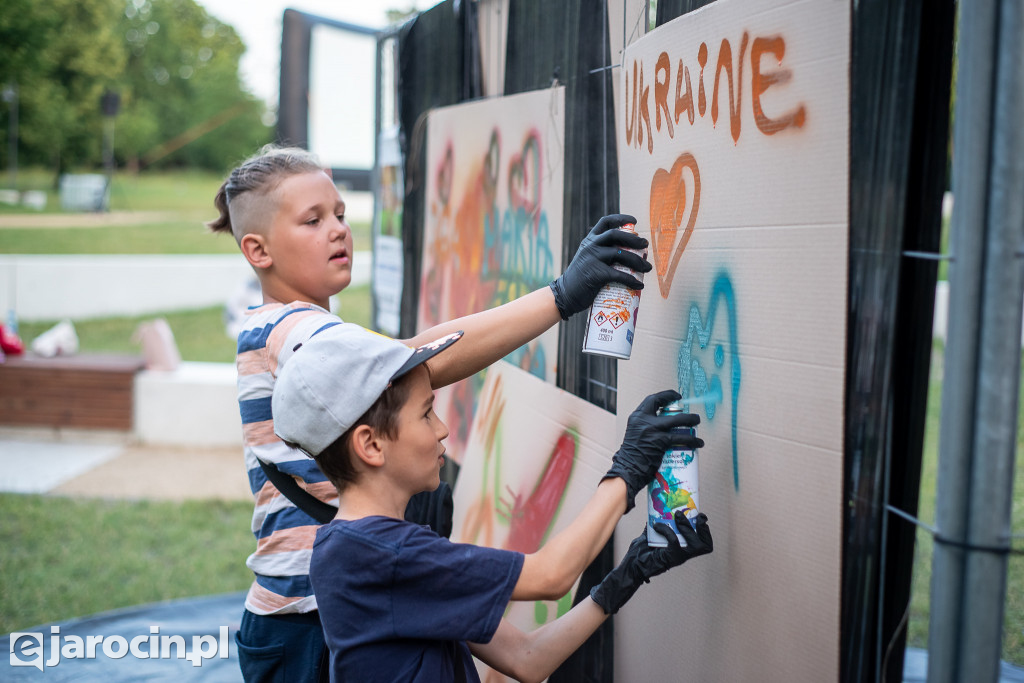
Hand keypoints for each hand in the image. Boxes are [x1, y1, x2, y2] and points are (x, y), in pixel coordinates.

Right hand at [548, 214, 651, 318]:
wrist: (565, 294)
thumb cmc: (581, 279)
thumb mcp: (588, 259)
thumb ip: (602, 253)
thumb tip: (628, 255)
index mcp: (589, 240)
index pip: (605, 222)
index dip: (621, 218)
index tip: (634, 221)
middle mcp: (591, 246)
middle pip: (616, 234)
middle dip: (634, 239)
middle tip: (645, 245)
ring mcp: (593, 258)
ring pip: (620, 254)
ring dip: (637, 261)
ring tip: (647, 267)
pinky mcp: (597, 274)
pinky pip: (619, 275)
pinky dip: (632, 280)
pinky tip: (639, 284)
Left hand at [590, 511, 712, 614]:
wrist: (630, 567)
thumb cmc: (639, 555)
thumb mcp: (648, 537)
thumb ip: (654, 528)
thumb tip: (654, 515)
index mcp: (682, 549)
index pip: (703, 543)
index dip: (705, 531)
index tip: (701, 516)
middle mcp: (683, 555)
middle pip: (704, 545)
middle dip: (702, 529)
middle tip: (693, 515)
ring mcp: (677, 558)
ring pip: (695, 545)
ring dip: (688, 528)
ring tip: (678, 516)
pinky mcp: (669, 558)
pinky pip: (674, 542)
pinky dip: (666, 530)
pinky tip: (656, 526)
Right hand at [604, 390, 702, 511]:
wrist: (627, 469)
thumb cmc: (632, 456)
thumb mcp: (636, 434)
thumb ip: (646, 428)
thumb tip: (662, 427)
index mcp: (636, 417)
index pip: (652, 400)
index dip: (665, 396)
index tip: (675, 396)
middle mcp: (643, 420)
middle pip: (665, 406)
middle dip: (679, 406)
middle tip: (687, 411)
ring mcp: (652, 430)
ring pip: (677, 420)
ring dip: (690, 420)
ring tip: (696, 422)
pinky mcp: (660, 441)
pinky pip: (680, 438)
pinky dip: (692, 440)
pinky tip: (698, 443)